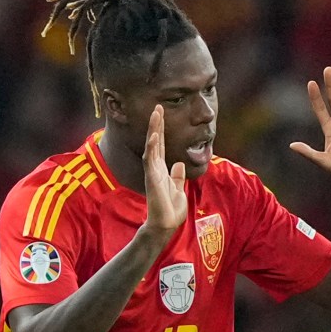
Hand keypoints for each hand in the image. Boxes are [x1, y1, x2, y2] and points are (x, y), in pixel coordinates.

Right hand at [141, 105, 187, 234]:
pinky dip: (152, 147)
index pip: (160, 145)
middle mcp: (155, 168)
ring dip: (153, 130)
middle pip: (155, 141)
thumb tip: (179, 164)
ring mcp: (153, 172)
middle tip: (157, 107)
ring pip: (152, 146)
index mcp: (161, 169)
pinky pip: (150, 159)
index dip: (160, 130)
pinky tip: (153, 135)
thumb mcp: (178, 188)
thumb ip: (177, 176)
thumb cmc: (171, 209)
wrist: (166, 224)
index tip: (161, 114)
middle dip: (156, 124)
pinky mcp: (152, 178)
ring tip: (156, 114)